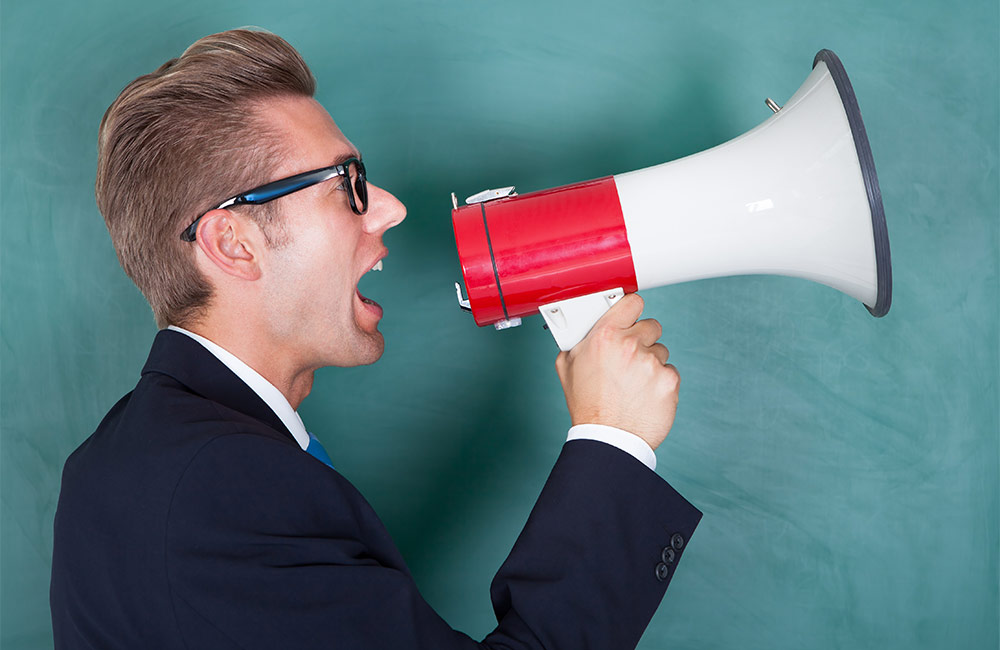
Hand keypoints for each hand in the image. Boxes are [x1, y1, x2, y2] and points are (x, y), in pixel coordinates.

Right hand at [554, 293, 678, 450]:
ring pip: (661, 351)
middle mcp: (629, 345)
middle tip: (630, 358)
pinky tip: (645, 394)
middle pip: (651, 326)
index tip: (632, 315)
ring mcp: (651, 363)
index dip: (632, 310)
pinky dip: (660, 382)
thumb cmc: (587, 406)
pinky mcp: (669, 381)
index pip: (632, 302)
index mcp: (604, 336)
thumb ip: (577, 341)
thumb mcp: (568, 367)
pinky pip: (670, 372)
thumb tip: (580, 327)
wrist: (608, 439)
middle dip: (642, 340)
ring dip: (650, 363)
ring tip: (634, 383)